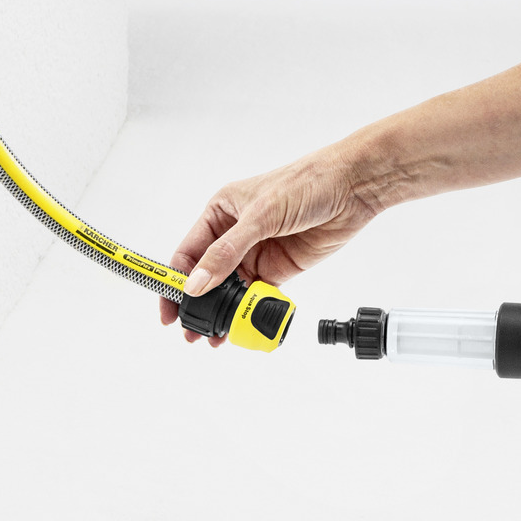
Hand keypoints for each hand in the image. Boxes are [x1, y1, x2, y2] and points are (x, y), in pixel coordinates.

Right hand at [159, 146, 380, 345]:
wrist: (351, 188)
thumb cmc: (303, 183)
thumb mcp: (260, 216)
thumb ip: (226, 253)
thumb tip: (196, 284)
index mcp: (221, 212)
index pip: (188, 252)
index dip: (176, 280)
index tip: (169, 308)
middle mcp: (234, 234)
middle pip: (206, 276)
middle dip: (198, 304)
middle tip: (190, 331)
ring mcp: (256, 252)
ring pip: (230, 290)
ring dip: (222, 313)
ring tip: (213, 337)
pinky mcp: (278, 269)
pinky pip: (257, 295)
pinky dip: (249, 311)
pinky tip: (244, 325)